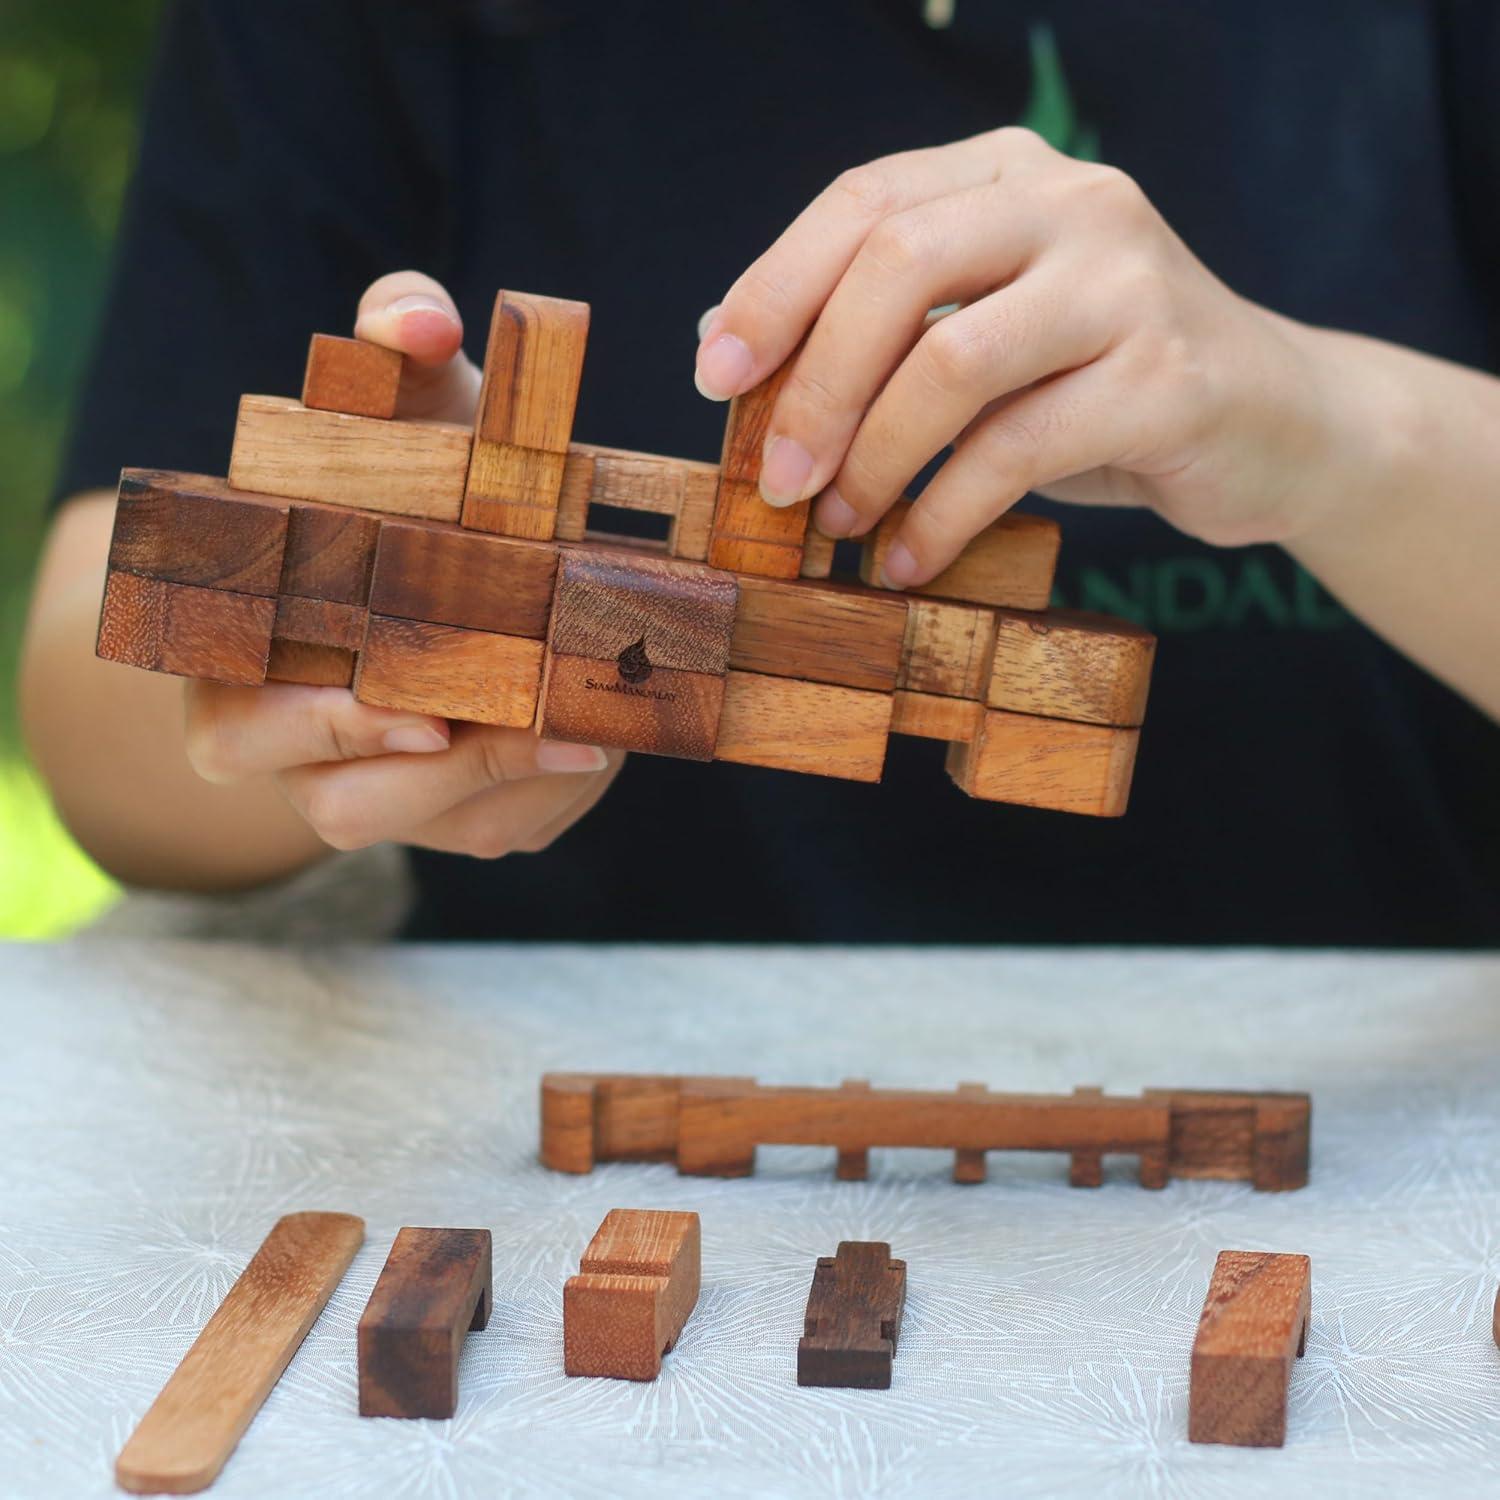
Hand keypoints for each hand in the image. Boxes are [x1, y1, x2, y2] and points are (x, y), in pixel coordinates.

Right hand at [185, 271, 622, 859]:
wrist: (454, 556)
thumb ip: (392, 346)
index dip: (318, 731)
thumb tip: (416, 320)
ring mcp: (387, 797)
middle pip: (349, 808)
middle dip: (455, 774)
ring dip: (530, 781)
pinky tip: (608, 729)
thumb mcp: (403, 410)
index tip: (416, 714)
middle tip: (555, 728)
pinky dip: (566, 786)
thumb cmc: (406, 478)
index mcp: (245, 667)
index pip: (241, 732)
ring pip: (447, 830)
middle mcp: (301, 754)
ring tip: (605, 727)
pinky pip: (513, 828)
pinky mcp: (462, 821)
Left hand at [694, 127, 1344, 586]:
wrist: (1277, 425)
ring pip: (953, 361)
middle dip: (814, 385)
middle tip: (775, 481)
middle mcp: (1073, 204)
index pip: (865, 202)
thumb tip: (727, 351)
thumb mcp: (984, 337)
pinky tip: (907, 560)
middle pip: (898, 267)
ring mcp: (1129, 284)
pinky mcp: (1169, 378)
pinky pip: (1014, 451)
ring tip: (837, 525)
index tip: (715, 378)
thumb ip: (880, 329)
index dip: (774, 288)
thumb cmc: (1097, 384)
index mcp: (1011, 174)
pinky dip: (940, 516)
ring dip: (872, 458)